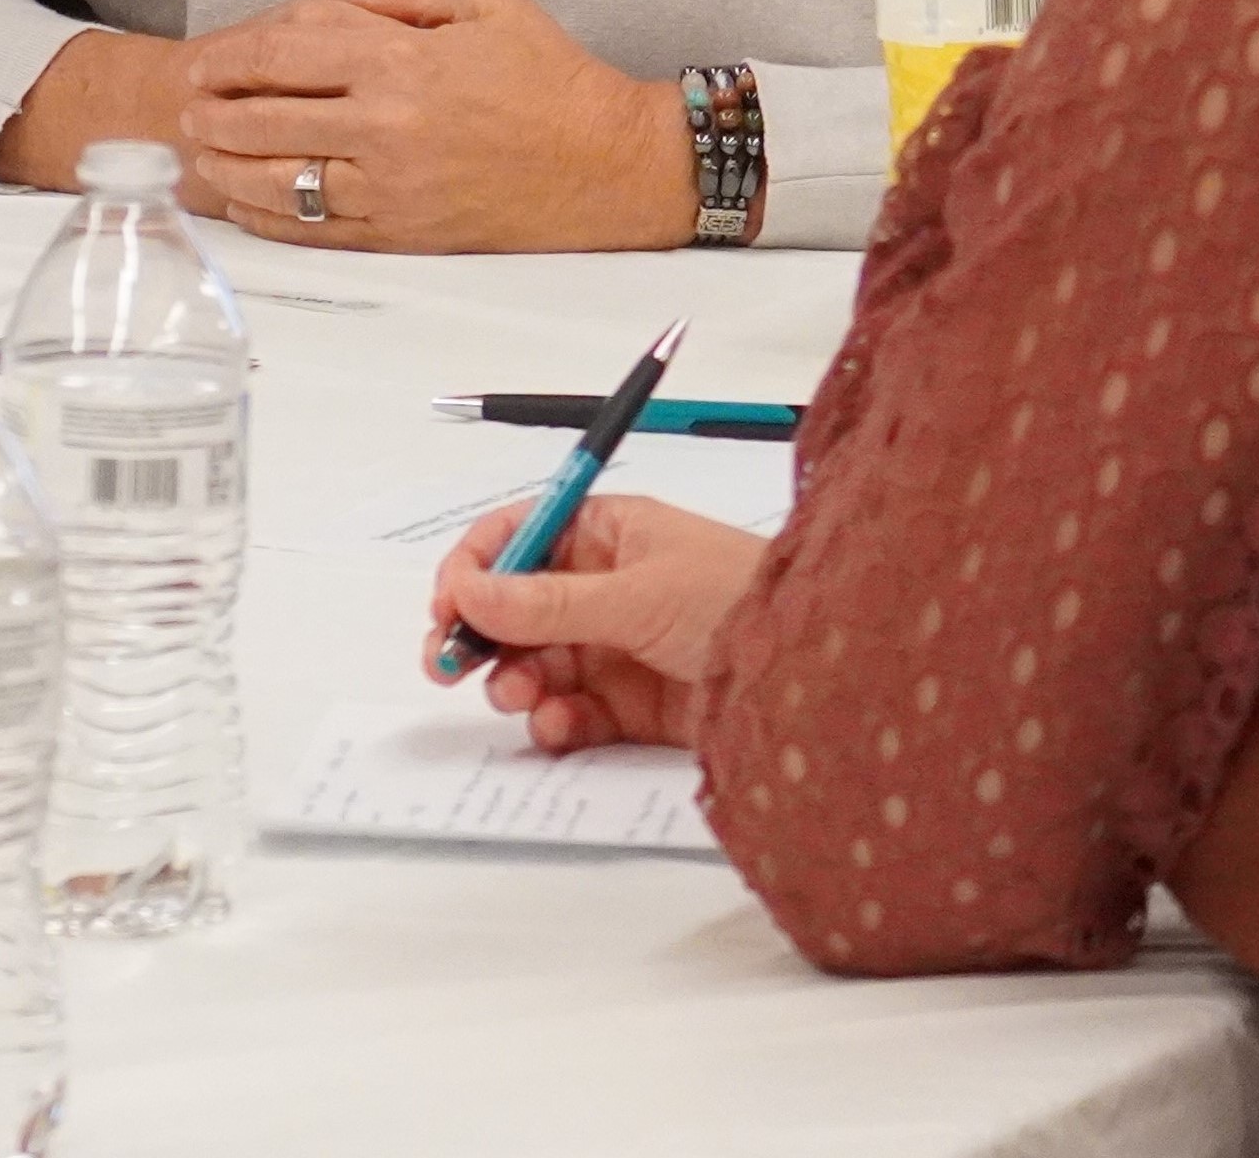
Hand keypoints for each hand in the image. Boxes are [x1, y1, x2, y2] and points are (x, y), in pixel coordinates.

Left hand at [171, 0, 690, 251]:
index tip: (203, 63)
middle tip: (186, 111)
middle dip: (214, 114)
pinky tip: (247, 206)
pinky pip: (320, 229)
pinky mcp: (407, 233)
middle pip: (268, 120)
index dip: (232, 58)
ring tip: (200, 159)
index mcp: (403, 60)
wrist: (610, 165)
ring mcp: (394, 186)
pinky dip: (273, 218)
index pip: (287, 55)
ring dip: (228, 169)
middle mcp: (388, 125)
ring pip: (282, 181)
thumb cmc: (555, 76)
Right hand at [430, 494, 768, 748]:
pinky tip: (556, 725)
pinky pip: (572, 709)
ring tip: (519, 697)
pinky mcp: (633, 703)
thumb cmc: (733, 602)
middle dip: (484, 634)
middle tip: (451, 666)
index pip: (520, 536)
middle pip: (518, 606)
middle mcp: (607, 584)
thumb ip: (545, 602)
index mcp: (609, 532)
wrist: (811, 677)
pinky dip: (555, 719)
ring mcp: (618, 645)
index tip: (446, 608)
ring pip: (537, 662)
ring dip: (516, 679)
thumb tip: (466, 591)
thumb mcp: (635, 595)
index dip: (477, 568)